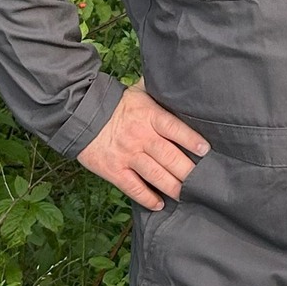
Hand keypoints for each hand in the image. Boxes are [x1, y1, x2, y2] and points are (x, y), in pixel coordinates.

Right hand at [77, 82, 209, 209]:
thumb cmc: (116, 103)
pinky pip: (133, 188)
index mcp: (150, 116)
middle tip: (202, 181)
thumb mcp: (139, 91)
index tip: (205, 151)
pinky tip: (159, 204)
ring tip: (186, 195)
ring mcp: (127, 155)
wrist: (81, 115)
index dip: (191, 140)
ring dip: (173, 187)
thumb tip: (177, 81)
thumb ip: (158, 90)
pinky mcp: (114, 170)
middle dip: (188, 171)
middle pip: (169, 156)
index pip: (175, 129)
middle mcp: (141, 137)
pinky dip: (147, 198)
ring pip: (155, 175)